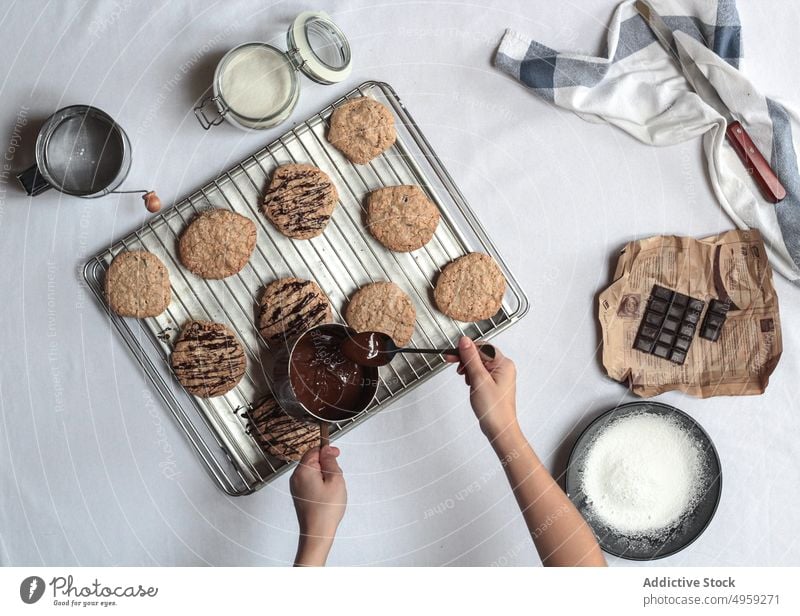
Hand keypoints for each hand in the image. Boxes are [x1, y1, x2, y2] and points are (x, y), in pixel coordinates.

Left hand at [290, 445, 346, 565]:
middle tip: (337, 477)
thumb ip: (330, 461)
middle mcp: (296, 477)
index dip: (327, 451)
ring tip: (332, 489)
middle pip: (313, 460)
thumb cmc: (326, 510)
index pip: (314, 450)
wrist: (317, 533)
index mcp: (303, 470)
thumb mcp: (335, 479)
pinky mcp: (299, 495)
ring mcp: (296, 487)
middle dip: (327, 465)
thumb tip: (327, 449)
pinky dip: (320, 484)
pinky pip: (311, 482)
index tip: (337, 454)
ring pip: (313, 472)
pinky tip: (327, 495)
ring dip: (324, 475)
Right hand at [447, 337, 518, 442]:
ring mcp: (499, 376)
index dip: (465, 349)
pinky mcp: (494, 384)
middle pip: (480, 354)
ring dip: (469, 368)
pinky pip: (481, 373)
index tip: (451, 355)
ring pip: (479, 363)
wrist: (500, 429)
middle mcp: (504, 368)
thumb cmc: (494, 409)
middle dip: (466, 359)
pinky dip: (472, 376)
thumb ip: (471, 358)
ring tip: (466, 380)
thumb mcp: (479, 380)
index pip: (482, 347)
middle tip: (451, 363)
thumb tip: (465, 341)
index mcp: (504, 364)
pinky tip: (470, 384)